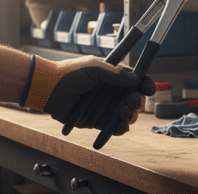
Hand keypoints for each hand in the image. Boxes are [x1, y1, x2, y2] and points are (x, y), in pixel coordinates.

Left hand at [21, 55, 154, 134]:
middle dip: (137, 102)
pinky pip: (113, 127)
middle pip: (134, 99)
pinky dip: (119, 129)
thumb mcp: (95, 68)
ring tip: (122, 114)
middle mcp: (111, 92)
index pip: (136, 80)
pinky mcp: (96, 121)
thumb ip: (115, 74)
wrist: (48, 89)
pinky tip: (120, 127)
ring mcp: (105, 107)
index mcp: (113, 77)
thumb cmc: (70, 74)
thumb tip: (135, 78)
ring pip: (126, 114)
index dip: (145, 84)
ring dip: (129, 116)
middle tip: (131, 102)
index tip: (149, 89)